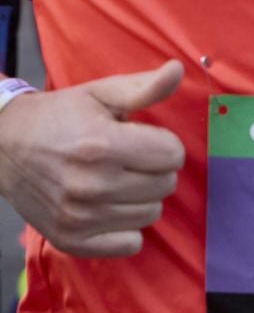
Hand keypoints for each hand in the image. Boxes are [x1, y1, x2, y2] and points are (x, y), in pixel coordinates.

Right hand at [0, 61, 186, 257]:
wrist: (3, 148)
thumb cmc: (60, 116)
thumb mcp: (101, 93)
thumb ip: (144, 87)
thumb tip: (178, 69)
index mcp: (103, 145)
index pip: (173, 155)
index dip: (163, 144)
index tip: (142, 139)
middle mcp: (92, 185)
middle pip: (165, 185)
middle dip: (155, 169)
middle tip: (129, 159)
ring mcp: (79, 217)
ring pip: (151, 214)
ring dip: (142, 197)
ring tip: (117, 180)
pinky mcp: (70, 240)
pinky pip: (130, 243)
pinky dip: (126, 227)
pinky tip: (110, 207)